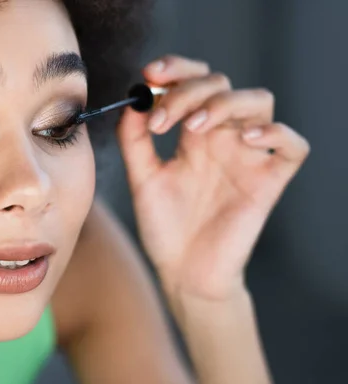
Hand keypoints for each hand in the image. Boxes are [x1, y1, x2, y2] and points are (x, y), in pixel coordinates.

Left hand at [116, 54, 309, 300]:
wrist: (182, 272)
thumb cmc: (165, 226)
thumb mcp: (142, 178)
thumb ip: (135, 141)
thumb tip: (133, 101)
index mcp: (193, 134)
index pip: (194, 83)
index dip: (177, 70)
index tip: (149, 74)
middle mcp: (222, 138)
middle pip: (222, 85)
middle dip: (189, 91)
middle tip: (161, 119)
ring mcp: (247, 157)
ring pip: (259, 102)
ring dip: (225, 103)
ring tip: (192, 128)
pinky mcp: (269, 181)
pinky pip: (292, 146)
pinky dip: (276, 134)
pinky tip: (246, 140)